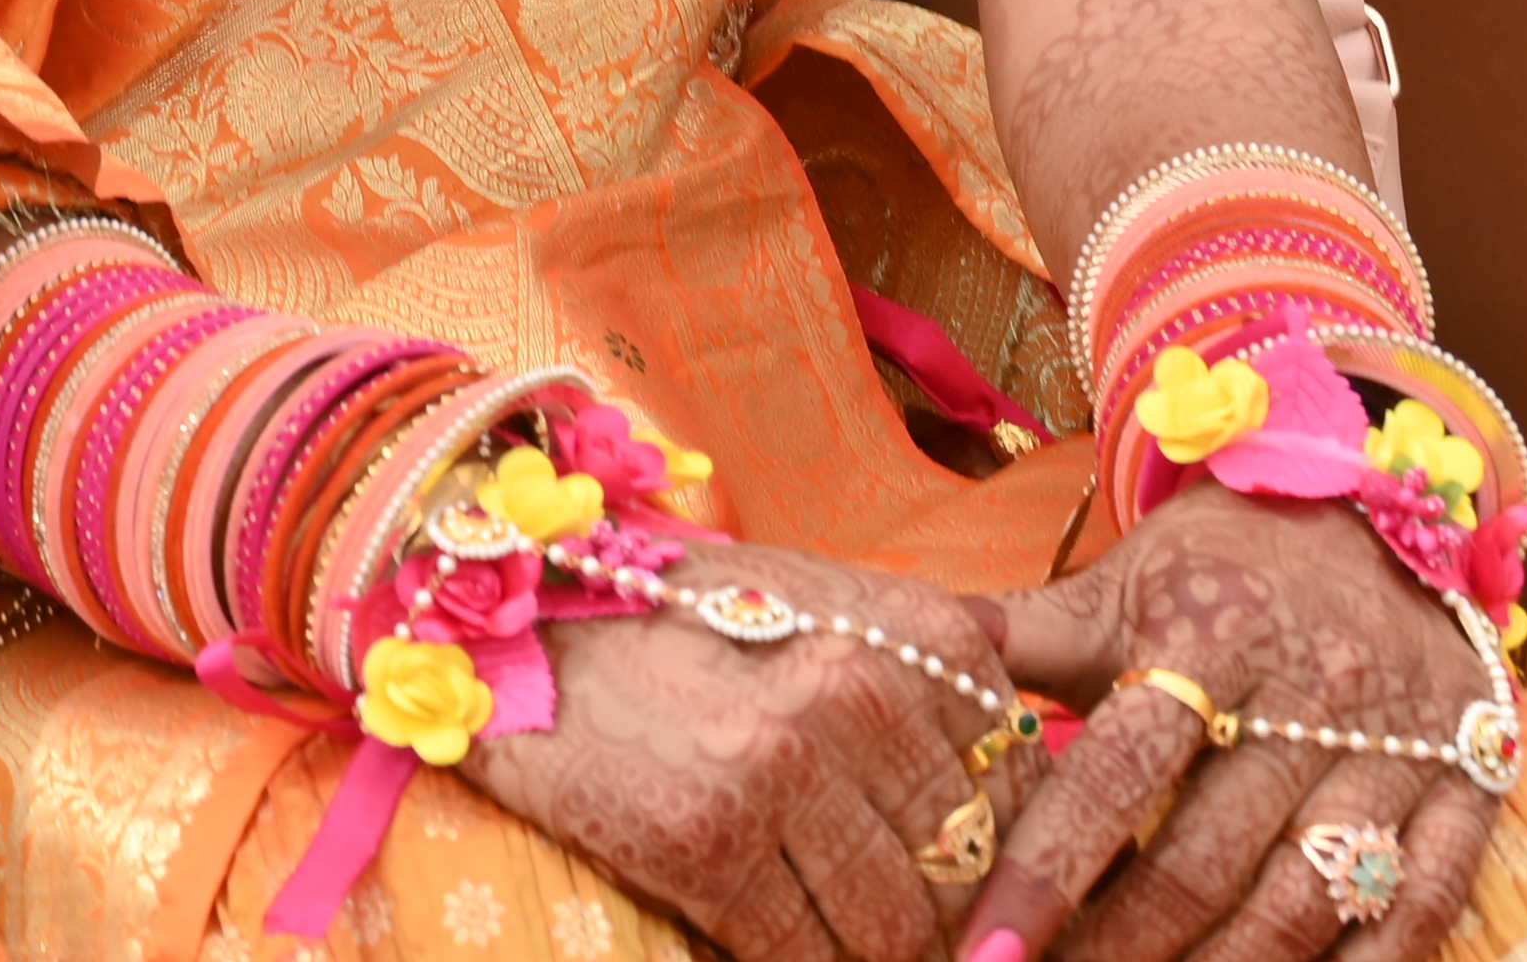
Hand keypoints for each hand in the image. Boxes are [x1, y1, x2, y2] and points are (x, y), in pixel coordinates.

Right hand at [463, 546, 1024, 961]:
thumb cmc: (668, 609)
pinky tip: (779, 945)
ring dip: (875, 952)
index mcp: (905, 629)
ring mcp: (780, 769)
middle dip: (946, 920)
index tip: (983, 889)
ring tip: (844, 938)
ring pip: (895, 927)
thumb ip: (921, 675)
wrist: (507, 609)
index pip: (1019, 784)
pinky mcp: (704, 842)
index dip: (1009, 854)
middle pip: (965, 869)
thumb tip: (1015, 786)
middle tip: (914, 929)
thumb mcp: (811, 601)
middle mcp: (856, 690)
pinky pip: (803, 956)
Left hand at [968, 491, 1503, 961]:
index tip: (987, 952)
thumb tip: (894, 650)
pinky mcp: (1472, 790)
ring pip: (1309, 902)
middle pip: (1207, 859)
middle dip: (1123, 951)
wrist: (1386, 512)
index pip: (1116, 774)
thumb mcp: (1123, 582)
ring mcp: (1400, 749)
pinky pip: (1424, 908)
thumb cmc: (1225, 565)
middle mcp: (1310, 696)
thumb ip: (1022, 635)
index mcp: (1207, 636)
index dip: (1046, 871)